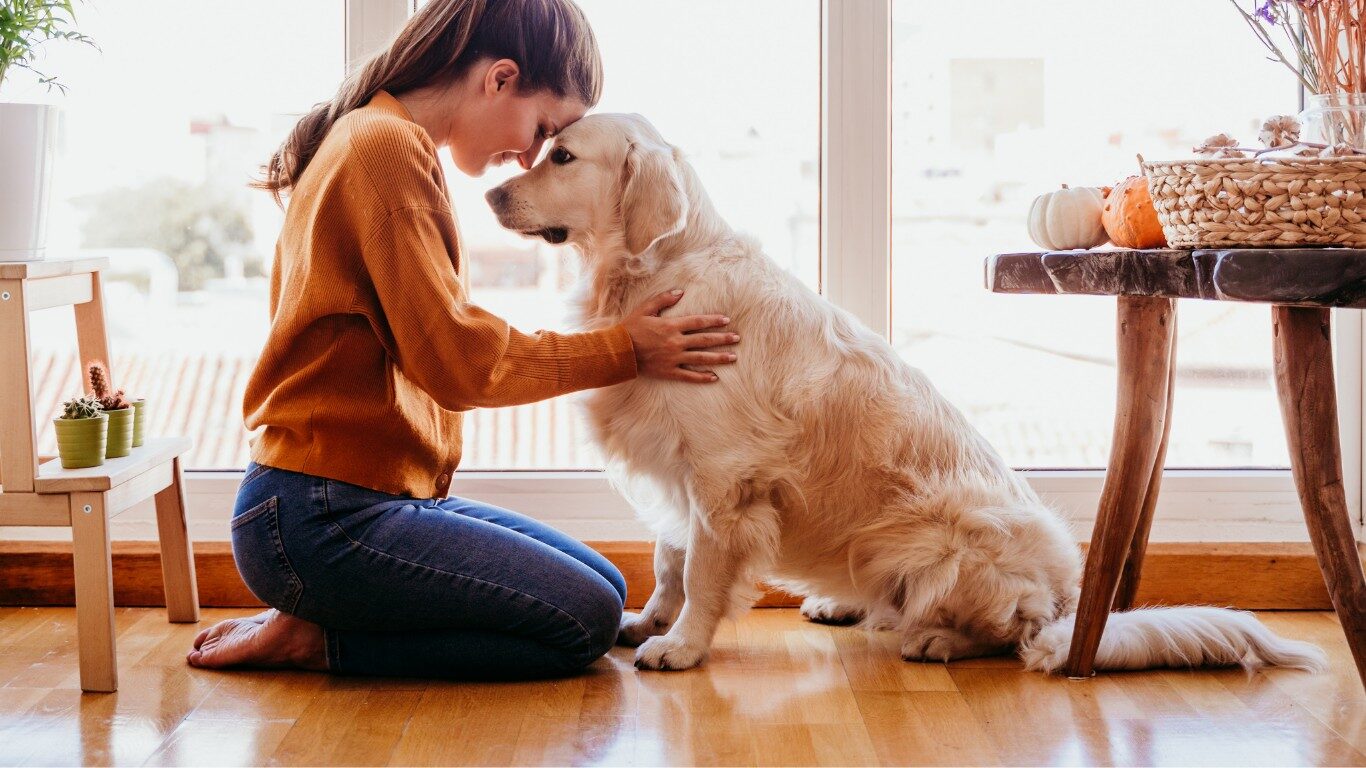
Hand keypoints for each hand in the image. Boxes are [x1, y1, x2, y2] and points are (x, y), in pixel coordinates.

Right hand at [622, 290, 738, 382]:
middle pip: (704, 340)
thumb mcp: (645, 309)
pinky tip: (714, 377)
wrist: (619, 351)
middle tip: (737, 339)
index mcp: (671, 326)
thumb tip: (680, 292)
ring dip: (718, 358)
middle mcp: (676, 342)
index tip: (726, 320)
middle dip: (723, 339)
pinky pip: (689, 375)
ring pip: (701, 357)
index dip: (713, 321)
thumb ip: (663, 299)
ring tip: (733, 357)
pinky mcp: (669, 371)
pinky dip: (702, 377)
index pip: (698, 322)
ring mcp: (674, 358)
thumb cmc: (630, 328)